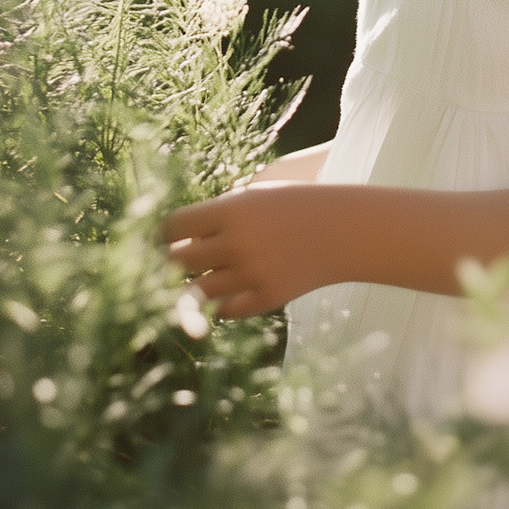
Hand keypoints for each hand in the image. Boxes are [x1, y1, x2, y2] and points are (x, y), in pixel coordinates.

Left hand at [159, 182, 338, 318]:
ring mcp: (252, 273)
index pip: (173, 226)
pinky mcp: (267, 297)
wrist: (346, 231)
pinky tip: (228, 293)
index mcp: (232, 210)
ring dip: (194, 286)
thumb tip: (173, 239)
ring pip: (197, 291)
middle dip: (171, 262)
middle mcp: (237, 243)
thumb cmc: (296, 206)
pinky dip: (221, 304)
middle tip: (173, 263)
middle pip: (178, 261)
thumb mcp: (255, 198)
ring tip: (197, 280)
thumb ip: (217, 216)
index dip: (162, 234)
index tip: (162, 239)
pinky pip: (225, 310)